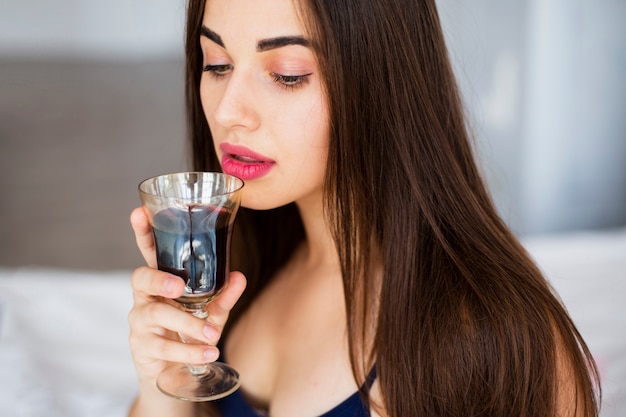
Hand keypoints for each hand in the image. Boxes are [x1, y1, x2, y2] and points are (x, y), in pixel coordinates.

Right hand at [127, 207, 245, 386]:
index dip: (142, 232)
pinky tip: (209, 353)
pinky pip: (163, 345)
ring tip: (214, 336)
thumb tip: (239, 277)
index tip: (139, 211)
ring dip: (187, 324)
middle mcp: (146, 295)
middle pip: (140, 278)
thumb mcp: (211, 312)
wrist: (173, 372)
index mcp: (161, 279)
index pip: (149, 252)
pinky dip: (189, 350)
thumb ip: (223, 295)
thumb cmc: (189, 332)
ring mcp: (140, 320)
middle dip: (158, 278)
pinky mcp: (142, 345)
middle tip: (178, 287)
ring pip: (155, 313)